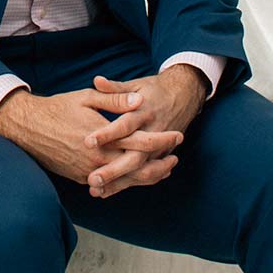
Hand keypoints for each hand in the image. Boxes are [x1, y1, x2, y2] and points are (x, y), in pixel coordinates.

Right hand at [0, 85, 180, 198]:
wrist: (27, 127)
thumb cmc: (57, 109)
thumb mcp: (87, 98)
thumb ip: (115, 100)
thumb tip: (140, 100)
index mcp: (104, 137)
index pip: (142, 142)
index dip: (163, 140)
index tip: (178, 136)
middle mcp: (100, 159)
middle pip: (140, 168)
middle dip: (161, 163)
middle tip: (175, 157)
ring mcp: (90, 171)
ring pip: (127, 181)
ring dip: (148, 176)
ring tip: (162, 169)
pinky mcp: (82, 178)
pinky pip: (110, 185)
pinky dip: (127, 182)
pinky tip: (136, 177)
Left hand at [84, 65, 208, 194]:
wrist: (185, 95)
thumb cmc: (153, 90)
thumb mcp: (135, 85)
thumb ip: (116, 88)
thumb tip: (97, 80)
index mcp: (144, 112)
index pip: (125, 125)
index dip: (108, 133)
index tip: (88, 141)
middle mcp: (152, 132)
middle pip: (134, 155)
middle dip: (114, 169)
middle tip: (92, 179)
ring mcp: (158, 147)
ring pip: (140, 170)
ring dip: (119, 182)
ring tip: (96, 191)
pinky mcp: (160, 156)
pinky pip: (144, 174)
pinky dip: (128, 184)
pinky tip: (108, 192)